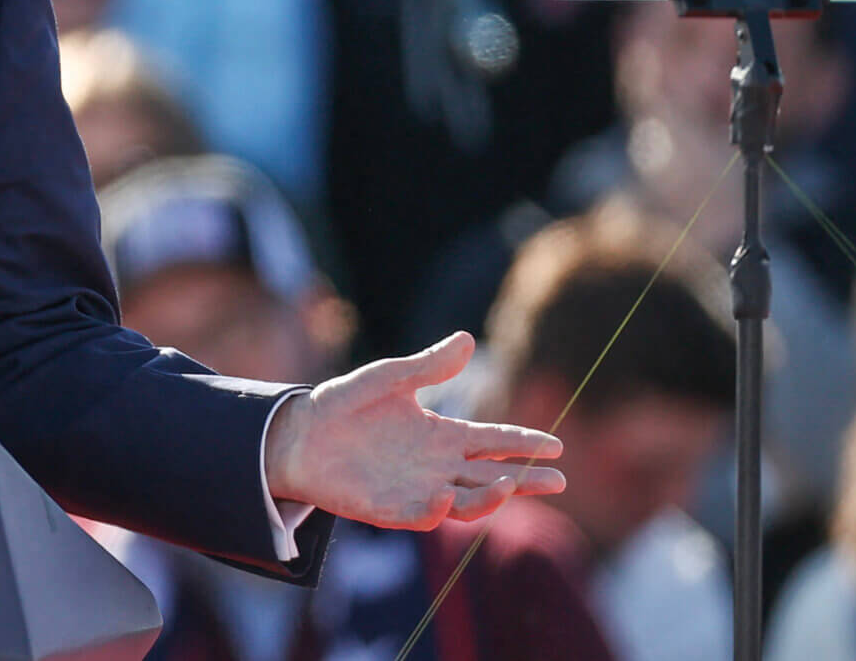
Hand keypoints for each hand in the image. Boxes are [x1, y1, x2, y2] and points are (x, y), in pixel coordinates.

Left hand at [264, 332, 564, 529]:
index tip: (556, 444)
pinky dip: (435, 510)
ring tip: (509, 484)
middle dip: (526, 479)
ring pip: (466, 502)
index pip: (493, 439)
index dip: (523, 442)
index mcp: (442, 434)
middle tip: (558, 480)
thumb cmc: (343, 405)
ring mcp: (417, 490)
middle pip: (493, 476)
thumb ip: (427, 366)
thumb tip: (467, 339)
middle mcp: (438, 467)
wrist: (297, 434)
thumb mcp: (388, 378)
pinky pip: (420, 516)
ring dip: (489, 497)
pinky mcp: (390, 510)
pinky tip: (445, 497)